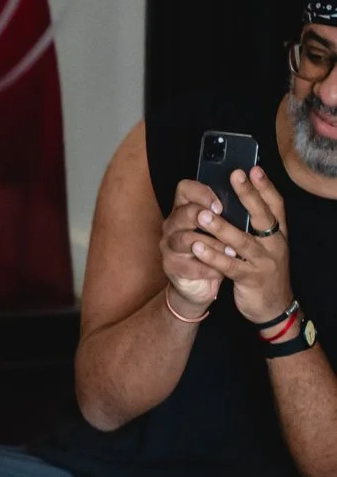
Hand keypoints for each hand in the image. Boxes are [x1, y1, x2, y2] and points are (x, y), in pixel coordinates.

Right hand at [159, 179, 226, 310]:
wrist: (202, 282)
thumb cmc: (216, 248)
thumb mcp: (222, 226)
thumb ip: (230, 210)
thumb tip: (253, 194)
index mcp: (186, 208)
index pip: (185, 189)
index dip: (202, 193)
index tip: (221, 203)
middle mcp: (174, 224)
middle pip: (182, 213)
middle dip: (202, 215)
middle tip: (220, 219)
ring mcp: (169, 246)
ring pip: (186, 239)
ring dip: (211, 244)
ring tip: (232, 251)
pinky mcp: (171, 266)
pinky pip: (189, 265)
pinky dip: (207, 268)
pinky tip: (221, 271)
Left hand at [189, 167, 293, 323]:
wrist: (272, 307)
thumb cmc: (262, 271)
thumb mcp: (264, 247)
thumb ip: (254, 227)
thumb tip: (234, 202)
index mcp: (278, 234)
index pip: (276, 206)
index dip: (265, 187)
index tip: (253, 169)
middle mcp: (275, 244)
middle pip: (262, 216)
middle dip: (248, 195)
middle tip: (234, 176)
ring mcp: (264, 262)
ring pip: (243, 241)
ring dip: (222, 227)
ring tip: (203, 214)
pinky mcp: (251, 279)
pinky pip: (230, 266)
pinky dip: (213, 256)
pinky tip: (198, 247)